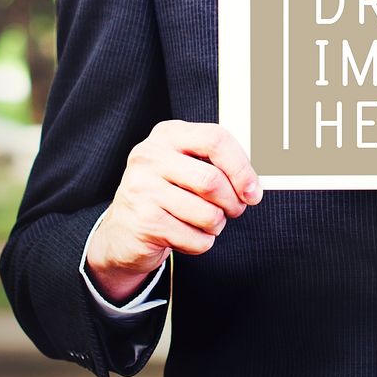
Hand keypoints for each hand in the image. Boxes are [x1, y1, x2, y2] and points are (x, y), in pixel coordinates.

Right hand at [86, 120, 261, 303]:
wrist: (123, 230)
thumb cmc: (166, 192)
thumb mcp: (185, 164)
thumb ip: (216, 162)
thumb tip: (254, 182)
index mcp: (168, 134)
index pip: (215, 139)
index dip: (241, 166)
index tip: (253, 189)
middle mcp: (150, 156)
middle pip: (212, 180)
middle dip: (233, 202)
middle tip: (235, 209)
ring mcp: (143, 189)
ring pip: (208, 213)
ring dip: (218, 225)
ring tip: (208, 222)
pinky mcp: (144, 222)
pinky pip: (195, 239)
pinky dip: (202, 242)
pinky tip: (188, 235)